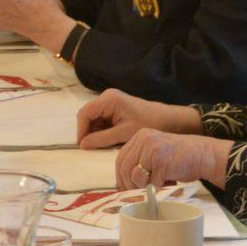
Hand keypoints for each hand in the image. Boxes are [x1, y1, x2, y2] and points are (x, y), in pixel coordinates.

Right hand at [76, 88, 200, 148]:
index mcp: (109, 99)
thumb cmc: (147, 124)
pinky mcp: (113, 109)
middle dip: (87, 132)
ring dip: (94, 133)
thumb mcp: (123, 134)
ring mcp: (109, 102)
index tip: (83, 146)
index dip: (81, 130)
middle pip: (87, 115)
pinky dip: (101, 131)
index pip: (85, 113)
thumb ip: (101, 139)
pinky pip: (100, 120)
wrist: (166, 120)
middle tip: (91, 148)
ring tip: (102, 145)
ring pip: (93, 119)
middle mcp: (106, 97)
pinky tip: (108, 140)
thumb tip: (83, 145)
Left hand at [116, 129, 231, 189]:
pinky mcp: (162, 162)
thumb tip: (120, 184)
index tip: (124, 187)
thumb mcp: (154, 154)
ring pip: (136, 176)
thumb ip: (138, 162)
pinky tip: (169, 182)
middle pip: (125, 168)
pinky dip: (159, 187)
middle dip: (130, 185)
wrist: (204, 155)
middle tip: (140, 191)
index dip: (121, 176)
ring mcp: (152, 150)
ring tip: (159, 183)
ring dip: (145, 186)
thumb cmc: (180, 157)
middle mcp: (144, 140)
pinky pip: (152, 182)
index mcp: (140, 136)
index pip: (120, 159)